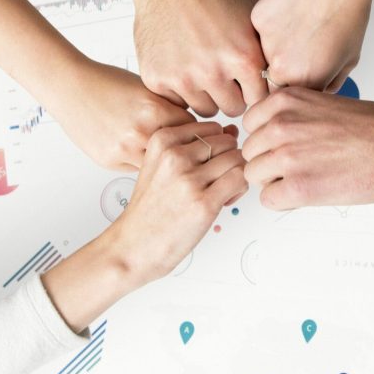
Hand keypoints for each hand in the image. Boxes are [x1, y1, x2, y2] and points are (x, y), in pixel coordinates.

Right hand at [42, 121, 247, 331]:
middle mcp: (174, 156)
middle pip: (227, 142)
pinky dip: (239, 189)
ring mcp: (189, 179)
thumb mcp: (161, 165)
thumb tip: (231, 131)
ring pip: (237, 159)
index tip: (209, 164)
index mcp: (161, 140)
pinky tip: (224, 200)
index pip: (212, 127)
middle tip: (218, 180)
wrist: (133, 246)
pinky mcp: (204, 202)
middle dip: (229, 159)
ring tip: (221, 192)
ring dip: (236, 175)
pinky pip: (240, 179)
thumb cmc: (150, 209)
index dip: (218, 145)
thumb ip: (195, 146)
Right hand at [51, 60, 195, 170]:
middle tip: (184, 146)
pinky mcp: (110, 160)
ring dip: (162, 160)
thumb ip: (170, 107)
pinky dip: (142, 162)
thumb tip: (192, 125)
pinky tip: (138, 151)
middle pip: (179, 150)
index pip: (193, 129)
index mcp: (154, 108)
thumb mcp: (147, 87)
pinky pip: (138, 169)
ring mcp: (124, 149)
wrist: (70, 87)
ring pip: (159, 165)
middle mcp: (140, 131)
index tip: (198, 133)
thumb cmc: (106, 82)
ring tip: (162, 151)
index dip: (196, 131)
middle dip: (183, 149)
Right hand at [93, 0, 268, 117]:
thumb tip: (286, 77)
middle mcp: (214, 71)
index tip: (249, 82)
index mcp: (244, 57)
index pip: (260, 100)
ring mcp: (183, 77)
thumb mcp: (254, 18)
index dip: (255, 90)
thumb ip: (267, 52)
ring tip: (203, 68)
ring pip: (205, 109)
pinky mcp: (157, 78)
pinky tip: (182, 64)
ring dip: (206, 94)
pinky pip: (177, 102)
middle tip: (225, 75)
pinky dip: (180, 89)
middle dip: (232, 95)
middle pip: (233, 109)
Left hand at [242, 87, 373, 208]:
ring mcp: (286, 156)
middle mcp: (280, 125)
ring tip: (307, 178)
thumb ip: (290, 116)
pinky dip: (285, 200)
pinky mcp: (298, 186)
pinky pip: (268, 200)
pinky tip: (309, 192)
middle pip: (250, 153)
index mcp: (285, 101)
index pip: (250, 125)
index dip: (267, 140)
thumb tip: (270, 135)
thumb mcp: (321, 104)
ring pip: (254, 176)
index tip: (285, 146)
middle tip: (300, 166)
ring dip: (276, 182)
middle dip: (270, 162)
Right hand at [252, 0, 373, 92]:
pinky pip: (259, 32)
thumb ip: (328, 84)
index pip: (288, 99)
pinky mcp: (257, 21)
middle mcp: (280, 68)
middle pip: (272, 80)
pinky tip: (290, 14)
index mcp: (304, 82)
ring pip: (263, 56)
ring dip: (276, 48)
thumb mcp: (348, 60)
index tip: (302, 76)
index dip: (296, 88)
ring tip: (299, 28)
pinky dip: (271, 27)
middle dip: (284, 71)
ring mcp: (265, 43)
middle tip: (301, 49)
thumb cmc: (348, 14)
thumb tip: (317, 93)